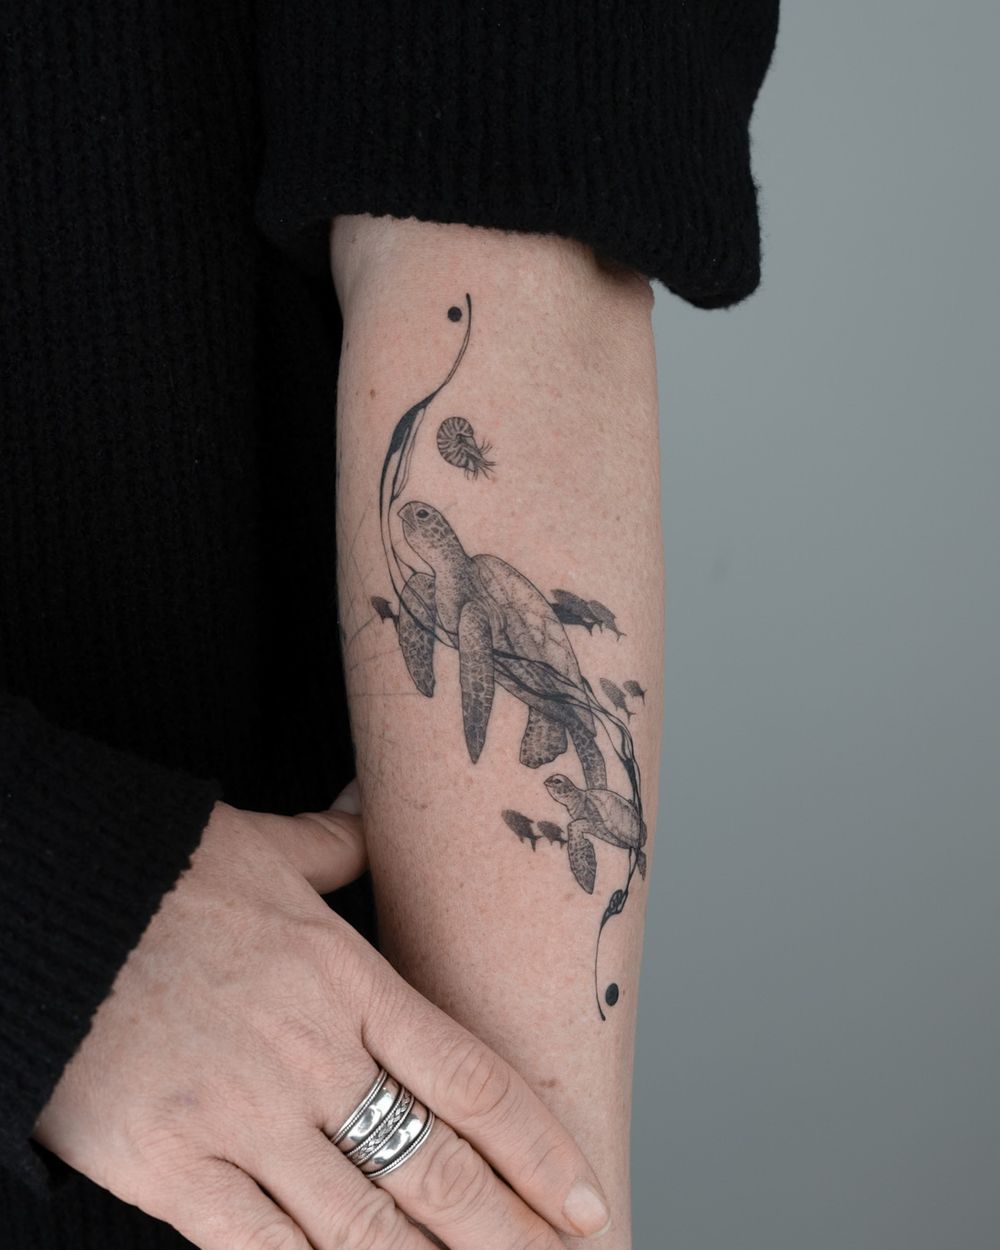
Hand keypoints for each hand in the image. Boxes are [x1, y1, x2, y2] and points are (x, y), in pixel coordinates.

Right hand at [33, 786, 611, 1248]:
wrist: (49, 901)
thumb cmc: (164, 875)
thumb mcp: (266, 847)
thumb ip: (335, 843)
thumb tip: (370, 806)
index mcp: (347, 977)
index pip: (470, 1080)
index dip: (538, 1150)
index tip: (583, 1199)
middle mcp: (311, 1053)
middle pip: (434, 1167)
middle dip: (506, 1232)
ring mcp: (241, 1114)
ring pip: (362, 1226)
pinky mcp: (169, 1164)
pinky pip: (261, 1249)